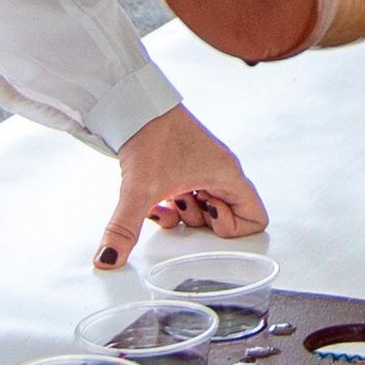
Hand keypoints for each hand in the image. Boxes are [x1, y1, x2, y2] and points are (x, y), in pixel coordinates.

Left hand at [95, 105, 268, 265]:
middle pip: (229, 216)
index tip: (206, 220)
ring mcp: (203, 170)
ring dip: (185, 215)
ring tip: (165, 203)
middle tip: (182, 210)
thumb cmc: (153, 134)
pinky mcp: (185, 168)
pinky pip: (189, 197)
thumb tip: (108, 258)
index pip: (256, 218)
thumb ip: (123, 230)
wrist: (134, 106)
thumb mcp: (140, 190)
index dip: (232, 230)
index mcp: (227, 175)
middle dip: (201, 222)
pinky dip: (172, 206)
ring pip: (206, 208)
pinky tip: (155, 200)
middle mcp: (220, 173)